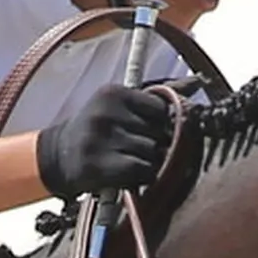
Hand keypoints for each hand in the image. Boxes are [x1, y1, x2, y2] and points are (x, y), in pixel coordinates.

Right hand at [34, 83, 179, 199]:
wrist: (58, 156)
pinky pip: (142, 171)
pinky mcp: (99, 165)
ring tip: (132, 161)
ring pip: (153, 153)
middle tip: (139, 150)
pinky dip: (143, 176)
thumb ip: (160, 94)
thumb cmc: (99, 129)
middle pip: (159, 133)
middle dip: (157, 145)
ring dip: (150, 163)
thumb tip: (199, 81)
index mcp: (114, 92)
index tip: (150, 131)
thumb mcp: (123, 104)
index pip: (162, 108)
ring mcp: (101, 139)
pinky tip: (131, 174)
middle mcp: (106, 112)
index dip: (162, 124)